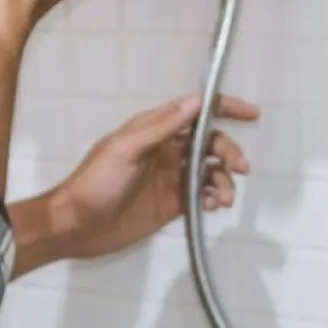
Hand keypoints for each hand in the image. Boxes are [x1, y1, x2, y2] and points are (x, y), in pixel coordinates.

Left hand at [43, 93, 260, 263]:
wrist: (75, 226)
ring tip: (224, 198)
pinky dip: (214, 199)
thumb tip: (197, 101)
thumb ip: (162, 126)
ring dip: (223, 180)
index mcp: (153, 130)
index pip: (194, 112)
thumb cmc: (96, 182)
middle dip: (228, 152)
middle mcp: (165, 151)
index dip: (223, 109)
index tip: (252, 114)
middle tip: (241, 168)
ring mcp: (169, 179)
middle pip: (208, 144)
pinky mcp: (171, 206)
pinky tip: (213, 207)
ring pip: (209, 172)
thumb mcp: (126, 149)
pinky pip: (201, 197)